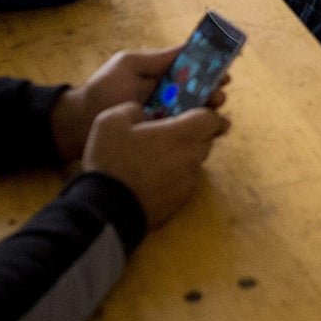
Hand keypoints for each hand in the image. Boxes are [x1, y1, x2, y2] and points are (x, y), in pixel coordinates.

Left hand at [51, 45, 224, 159]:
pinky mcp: (158, 136)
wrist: (78, 123)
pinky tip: (209, 132)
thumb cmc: (103, 89)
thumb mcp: (128, 64)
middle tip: (219, 95)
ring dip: (209, 112)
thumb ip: (156, 58)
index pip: (191, 68)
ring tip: (218, 116)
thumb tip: (187, 47)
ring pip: (193, 112)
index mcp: (159, 75)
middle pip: (197, 91)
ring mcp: (162, 116)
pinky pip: (182, 131)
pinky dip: (197, 130)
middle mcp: (164, 95)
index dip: (210, 67)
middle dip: (213, 91)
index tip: (226, 68)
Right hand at [82, 103, 227, 227]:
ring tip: (156, 155)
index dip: (207, 114)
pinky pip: (185, 181)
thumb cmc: (112, 161)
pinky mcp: (180, 201)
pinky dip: (175, 175)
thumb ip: (133, 109)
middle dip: (194, 133)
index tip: (195, 113)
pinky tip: (152, 176)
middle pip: (205, 141)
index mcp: (181, 135)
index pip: (212, 120)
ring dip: (183, 155)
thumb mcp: (111, 122)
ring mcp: (188, 183)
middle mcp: (191, 158)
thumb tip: (144, 114)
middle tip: (170, 132)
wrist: (109, 211)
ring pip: (195, 162)